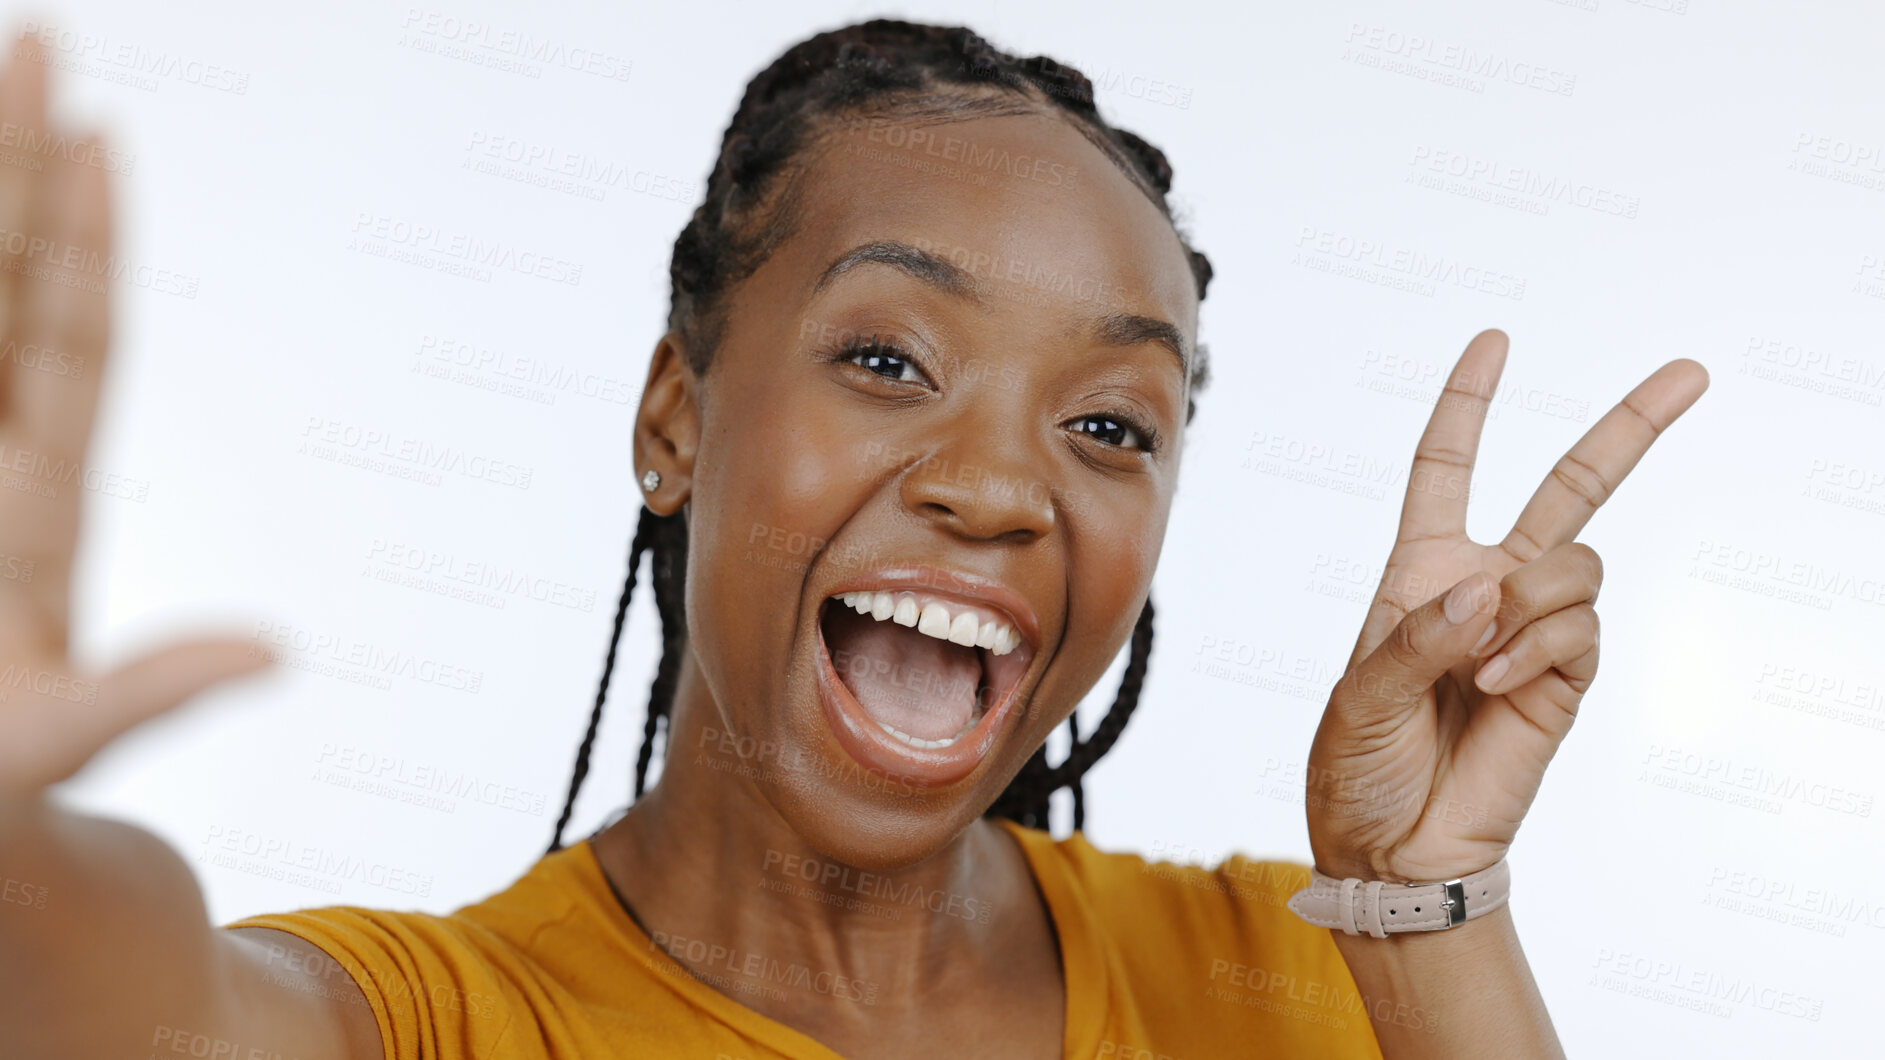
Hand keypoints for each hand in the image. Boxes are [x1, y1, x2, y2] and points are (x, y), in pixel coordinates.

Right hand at [0, 40, 267, 798]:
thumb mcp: (63, 754)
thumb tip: (267, 648)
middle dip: (7, 172)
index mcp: (23, 527)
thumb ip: (146, 694)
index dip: (74, 242)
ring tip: (7, 77)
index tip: (95, 130)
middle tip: (38, 37)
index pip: (61, 351)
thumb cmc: (3, 835)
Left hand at [1304, 329, 1707, 883]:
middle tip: (1693, 371)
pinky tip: (1499, 685)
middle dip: (1631, 428)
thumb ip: (1416, 638)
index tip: (1494, 343)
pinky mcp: (1566, 677)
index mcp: (1421, 571)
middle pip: (1570, 487)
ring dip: (1532, 602)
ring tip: (1483, 664)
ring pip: (1578, 563)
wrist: (1395, 848)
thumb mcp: (1358, 696)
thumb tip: (1487, 592)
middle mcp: (1485, 586)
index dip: (1467, 404)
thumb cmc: (1358, 766)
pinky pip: (1583, 627)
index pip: (1447, 469)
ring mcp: (1532, 630)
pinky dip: (1540, 647)